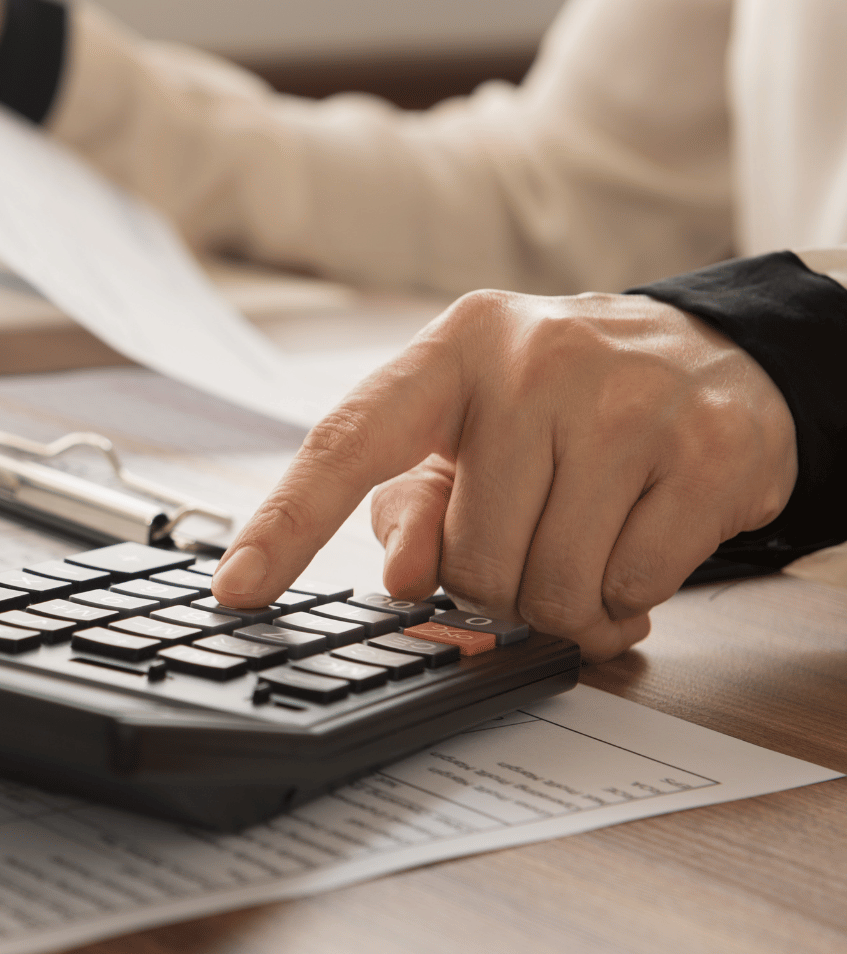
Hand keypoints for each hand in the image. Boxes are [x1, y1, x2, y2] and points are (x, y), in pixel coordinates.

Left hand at [208, 290, 797, 660]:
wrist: (717, 356)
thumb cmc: (563, 408)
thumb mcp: (468, 437)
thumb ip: (413, 505)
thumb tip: (405, 579)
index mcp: (451, 350)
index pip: (346, 443)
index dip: (285, 525)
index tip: (236, 590)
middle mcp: (535, 361)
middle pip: (473, 557)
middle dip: (498, 585)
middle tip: (530, 544)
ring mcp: (629, 399)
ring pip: (556, 585)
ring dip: (567, 602)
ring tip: (586, 546)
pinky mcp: (710, 449)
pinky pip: (637, 586)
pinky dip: (630, 597)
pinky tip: (638, 544)